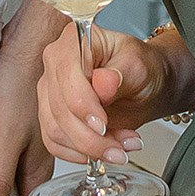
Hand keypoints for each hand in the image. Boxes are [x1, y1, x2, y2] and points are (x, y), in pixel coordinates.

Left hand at [0, 0, 58, 195]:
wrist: (39, 42)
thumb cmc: (18, 84)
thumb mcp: (2, 135)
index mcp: (36, 167)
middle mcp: (42, 159)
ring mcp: (39, 142)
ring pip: (32, 187)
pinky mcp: (32, 125)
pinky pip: (28, 166)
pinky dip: (21, 185)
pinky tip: (11, 183)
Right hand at [37, 22, 194, 164]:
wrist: (144, 85)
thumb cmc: (141, 67)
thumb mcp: (139, 65)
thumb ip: (121, 74)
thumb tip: (104, 84)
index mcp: (74, 41)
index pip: (67, 76)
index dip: (83, 105)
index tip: (104, 125)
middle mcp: (56, 64)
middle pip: (60, 109)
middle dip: (93, 137)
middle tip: (121, 145)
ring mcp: (50, 91)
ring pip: (56, 131)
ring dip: (91, 148)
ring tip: (121, 148)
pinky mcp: (51, 115)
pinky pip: (55, 143)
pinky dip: (82, 154)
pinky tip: (105, 150)